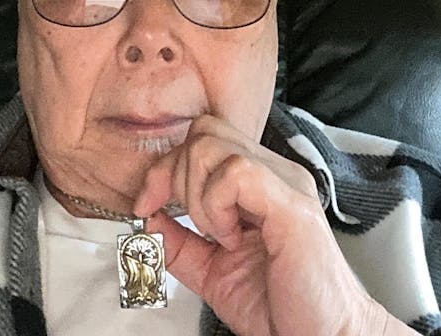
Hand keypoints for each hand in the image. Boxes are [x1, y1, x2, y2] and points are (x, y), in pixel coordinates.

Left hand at [133, 115, 398, 335]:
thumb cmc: (282, 309)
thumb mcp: (212, 271)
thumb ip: (180, 242)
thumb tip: (148, 216)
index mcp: (259, 183)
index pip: (202, 139)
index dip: (165, 168)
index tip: (148, 206)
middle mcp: (275, 174)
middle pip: (203, 132)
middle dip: (176, 177)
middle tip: (191, 225)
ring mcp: (287, 183)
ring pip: (212, 144)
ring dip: (198, 196)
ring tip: (220, 236)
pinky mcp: (293, 204)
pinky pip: (235, 172)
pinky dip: (217, 206)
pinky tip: (233, 239)